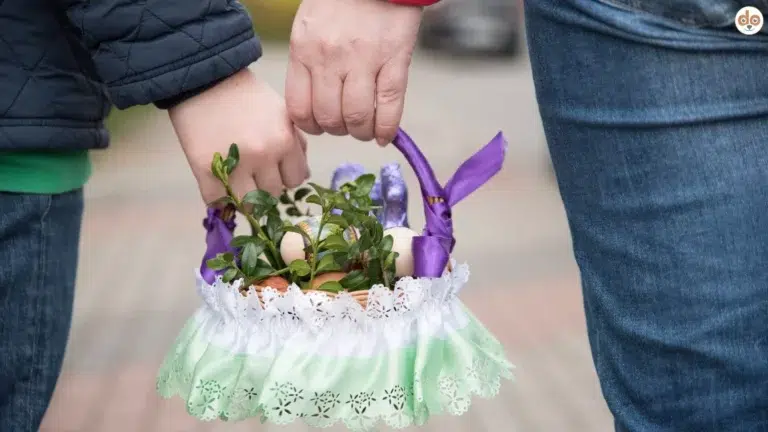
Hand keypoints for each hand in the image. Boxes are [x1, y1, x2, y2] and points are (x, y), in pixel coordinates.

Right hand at [169, 69, 309, 202]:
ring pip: (248, 205)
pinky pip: (216, 201)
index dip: (284, 177)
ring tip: (235, 183)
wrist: (204, 79)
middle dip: (264, 187)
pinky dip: (217, 198)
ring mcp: (234, 163)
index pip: (295, 180)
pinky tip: (217, 184)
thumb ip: (296, 143)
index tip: (273, 171)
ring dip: (242, 197)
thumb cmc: (245, 96)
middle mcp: (263, 154)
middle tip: (251, 174)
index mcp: (285, 139)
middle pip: (272, 195)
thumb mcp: (281, 113)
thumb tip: (303, 175)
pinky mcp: (204, 169)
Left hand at [286, 0, 421, 144]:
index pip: (299, 108)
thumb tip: (315, 104)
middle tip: (346, 125)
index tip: (320, 125)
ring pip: (357, 117)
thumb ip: (308, 62)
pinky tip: (385, 136)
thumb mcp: (309, 26)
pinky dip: (387, 129)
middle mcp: (330, 58)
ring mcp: (363, 60)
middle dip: (337, 131)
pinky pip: (389, 107)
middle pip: (329, 118)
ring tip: (365, 128)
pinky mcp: (394, 60)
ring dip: (361, 132)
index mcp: (304, 49)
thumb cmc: (340, 0)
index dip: (310, 126)